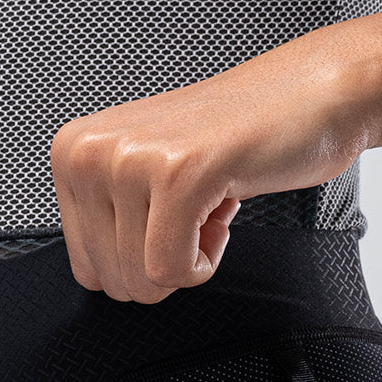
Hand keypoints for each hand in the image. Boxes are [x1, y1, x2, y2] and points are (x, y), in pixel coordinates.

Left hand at [50, 21, 372, 302]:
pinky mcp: (176, 173)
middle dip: (167, 263)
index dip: (142, 263)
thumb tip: (102, 283)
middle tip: (195, 205)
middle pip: (115, 282)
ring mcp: (128, 159)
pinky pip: (173, 271)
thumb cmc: (232, 142)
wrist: (310, 97)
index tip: (170, 214)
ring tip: (209, 198)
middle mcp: (87, 151)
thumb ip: (109, 223)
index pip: (88, 272)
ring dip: (191, 256)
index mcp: (71, 154)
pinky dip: (206, 260)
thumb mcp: (143, 181)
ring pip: (143, 281)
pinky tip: (221, 206)